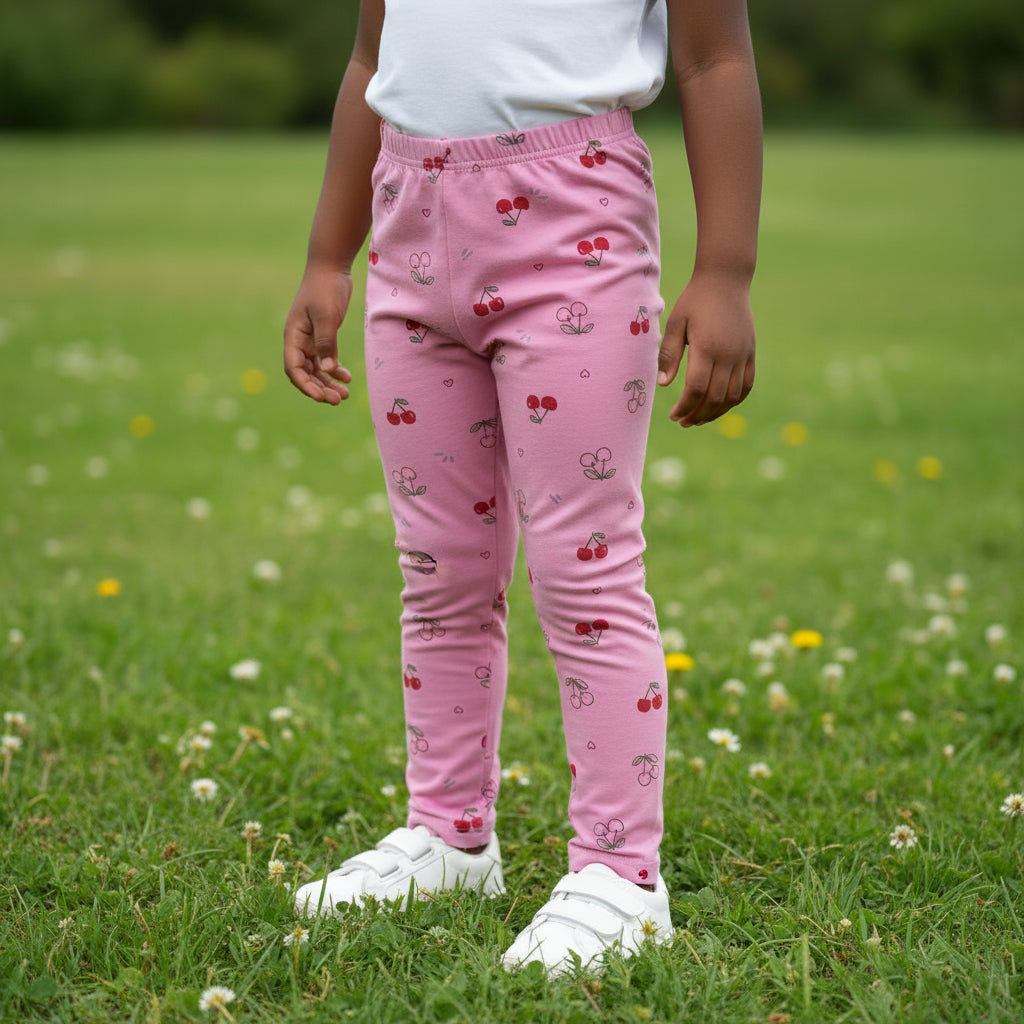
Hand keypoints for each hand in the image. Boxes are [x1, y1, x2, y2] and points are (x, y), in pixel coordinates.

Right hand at [283, 266, 354, 404]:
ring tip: (345, 395)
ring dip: (329, 383)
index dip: (306, 385)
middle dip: (320, 388)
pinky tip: (347, 378)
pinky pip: (326, 359)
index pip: (294, 368)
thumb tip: (327, 371)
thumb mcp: (326, 316)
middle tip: (339, 400)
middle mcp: (299, 340)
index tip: (322, 397)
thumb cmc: (325, 289)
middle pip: (305, 373)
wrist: (331, 267)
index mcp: (293, 336)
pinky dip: (335, 370)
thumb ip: (326, 343)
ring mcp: (310, 339)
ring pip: (317, 369)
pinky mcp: (323, 335)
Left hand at [657, 271, 755, 426]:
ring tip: (698, 419)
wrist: (726, 280)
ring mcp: (743, 355)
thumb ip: (669, 354)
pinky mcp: (751, 353)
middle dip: (698, 415)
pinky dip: (733, 401)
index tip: (674, 416)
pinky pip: (746, 386)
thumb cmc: (695, 301)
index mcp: (707, 348)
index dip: (685, 407)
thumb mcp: (676, 323)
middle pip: (715, 398)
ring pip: (732, 396)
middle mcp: (729, 355)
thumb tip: (663, 385)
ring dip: (715, 413)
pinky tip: (719, 407)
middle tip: (683, 422)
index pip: (697, 389)